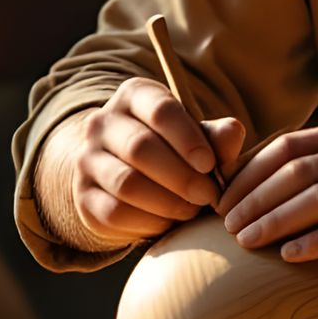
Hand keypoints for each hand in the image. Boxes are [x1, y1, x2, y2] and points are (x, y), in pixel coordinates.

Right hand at [71, 78, 245, 243]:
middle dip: (181, 176)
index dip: (187, 139)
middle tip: (208, 196)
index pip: (160, 110)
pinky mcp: (83, 196)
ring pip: (126, 182)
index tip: (209, 165)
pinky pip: (115, 212)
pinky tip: (169, 222)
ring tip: (192, 210)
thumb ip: (217, 136)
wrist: (127, 177)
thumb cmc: (173, 150)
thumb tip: (234, 132)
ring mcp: (87, 159)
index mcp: (135, 96)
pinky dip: (148, 221)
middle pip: (141, 147)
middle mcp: (103, 122)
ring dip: (167, 201)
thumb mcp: (197, 137)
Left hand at [214, 117, 317, 280]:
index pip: (285, 146)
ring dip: (274, 219)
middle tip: (225, 227)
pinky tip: (289, 258)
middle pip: (294, 169)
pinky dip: (315, 242)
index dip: (247, 173)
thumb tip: (259, 198)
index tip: (220, 202)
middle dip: (252, 198)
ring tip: (245, 242)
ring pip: (316, 196)